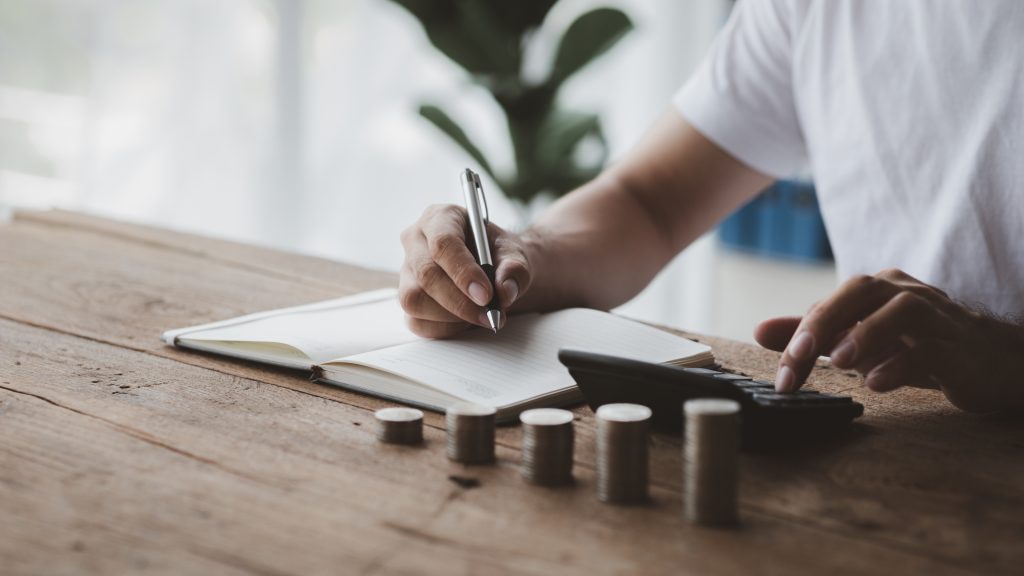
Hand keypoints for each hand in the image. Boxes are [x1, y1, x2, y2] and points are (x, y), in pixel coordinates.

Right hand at [399, 204, 531, 337]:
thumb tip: (505, 291)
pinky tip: (466, 321)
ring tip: (481, 316)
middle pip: (426, 274)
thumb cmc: (499, 256)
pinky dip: (446, 328)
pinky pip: (416, 321)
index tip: (486, 295)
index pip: (443, 243)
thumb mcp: (515, 255)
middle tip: (490, 314)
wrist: (495, 273)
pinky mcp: (408, 298)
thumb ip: (514, 269)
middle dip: (460, 301)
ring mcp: (407, 271)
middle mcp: (416, 240)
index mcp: (441, 218)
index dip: (463, 272)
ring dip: (451, 317)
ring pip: (414, 300)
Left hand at [754, 268, 1022, 412]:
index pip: (828, 304)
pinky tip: (877, 383)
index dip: (798, 335)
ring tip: (837, 362)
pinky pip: (932, 347)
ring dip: (865, 334)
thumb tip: (760, 331)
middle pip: (860, 290)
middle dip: (822, 323)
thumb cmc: (917, 346)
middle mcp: (905, 293)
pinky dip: (902, 363)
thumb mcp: (857, 340)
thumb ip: (811, 335)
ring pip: (901, 309)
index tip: (781, 375)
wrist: (990, 362)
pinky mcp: (960, 347)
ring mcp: (937, 317)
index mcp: (877, 289)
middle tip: (796, 360)